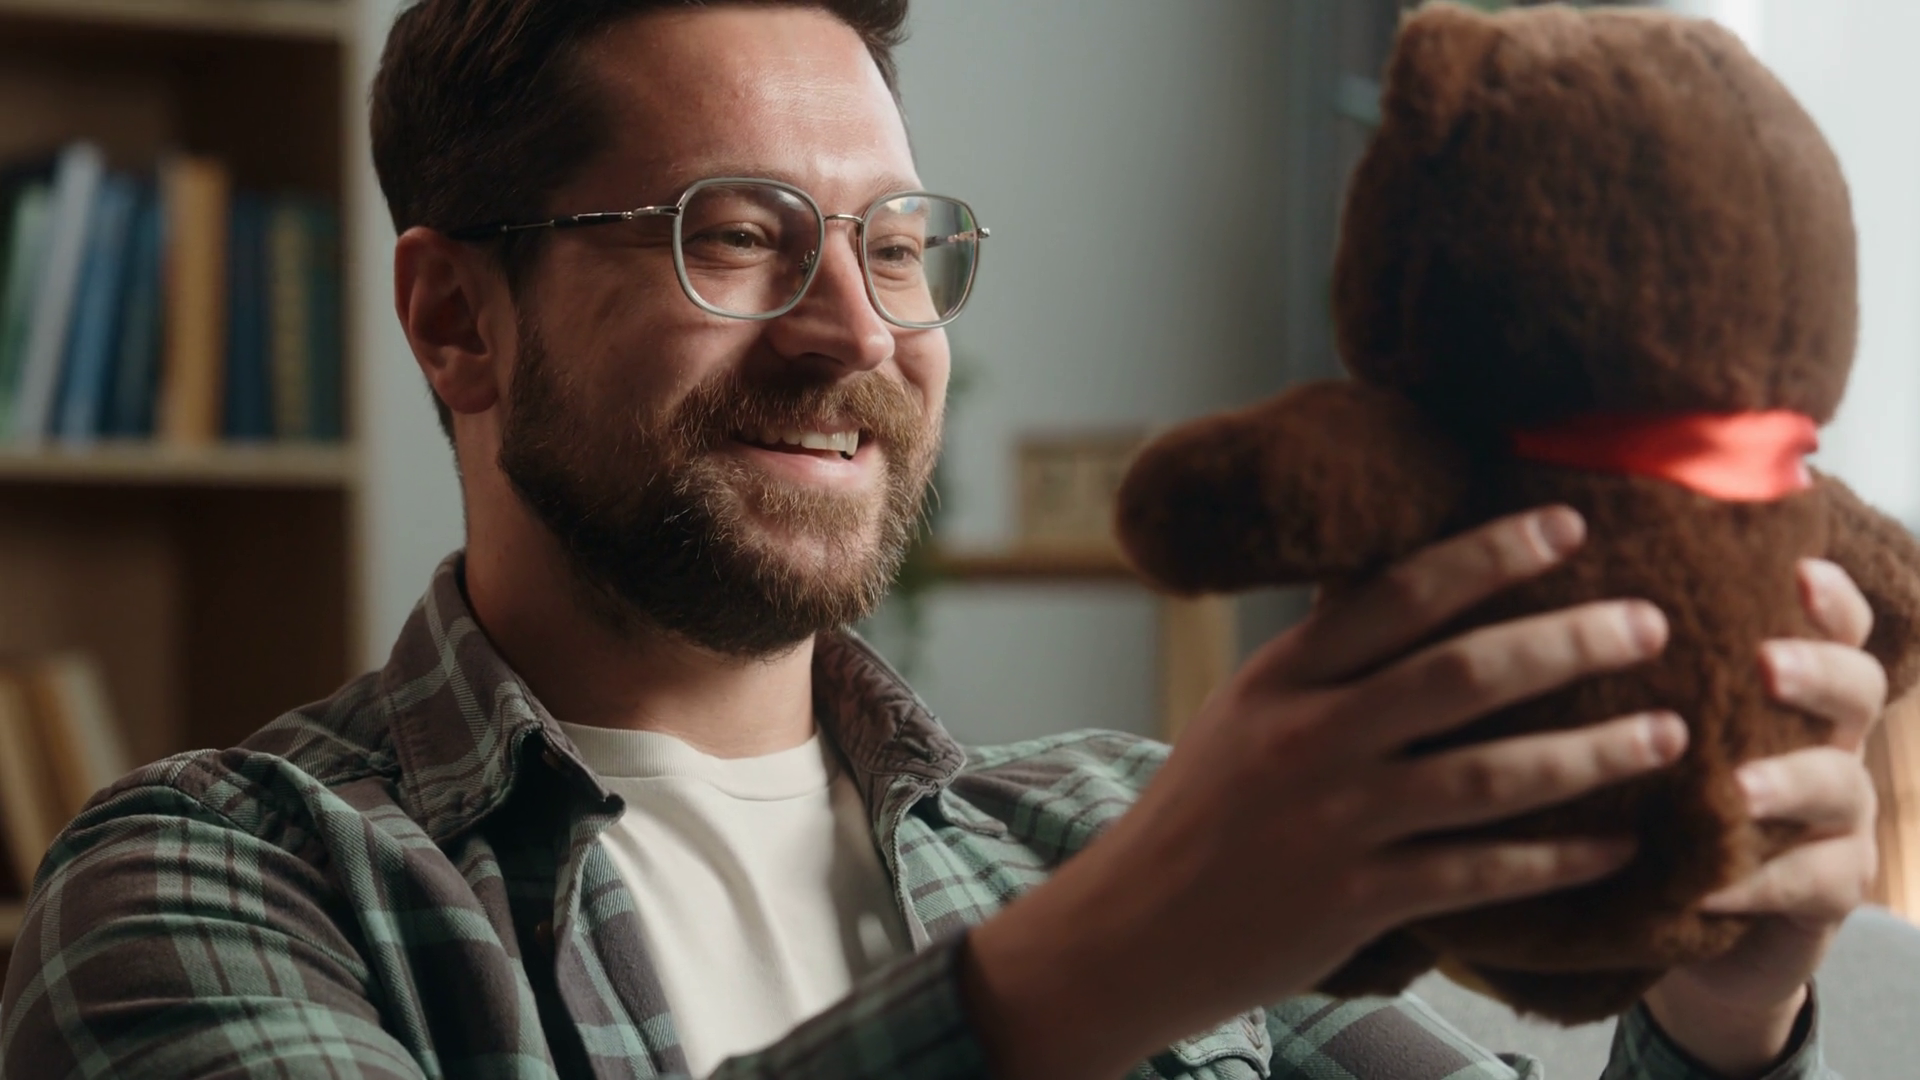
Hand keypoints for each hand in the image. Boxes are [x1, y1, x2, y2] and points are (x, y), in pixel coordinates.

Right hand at [963, 508, 1682, 1079]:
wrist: (1132, 928)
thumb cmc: (1198, 813)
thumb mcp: (1242, 713)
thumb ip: (1321, 659)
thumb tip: (1403, 584)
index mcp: (1281, 679)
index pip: (1398, 595)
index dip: (1490, 555)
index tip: (1566, 526)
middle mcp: (1310, 739)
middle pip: (1463, 674)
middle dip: (1569, 642)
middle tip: (1648, 622)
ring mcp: (1336, 822)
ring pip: (1490, 778)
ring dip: (1591, 753)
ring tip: (1668, 733)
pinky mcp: (1358, 900)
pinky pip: (1481, 874)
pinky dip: (1557, 859)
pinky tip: (1618, 845)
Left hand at [1643, 559, 1886, 1077]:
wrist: (1688, 907)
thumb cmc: (1658, 788)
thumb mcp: (1648, 716)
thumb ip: (1637, 662)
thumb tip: (1558, 571)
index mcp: (1791, 684)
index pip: (1832, 624)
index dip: (1828, 597)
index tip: (1796, 570)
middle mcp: (1827, 737)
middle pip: (1858, 688)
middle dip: (1819, 670)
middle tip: (1764, 663)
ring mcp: (1837, 815)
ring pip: (1843, 786)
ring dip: (1790, 782)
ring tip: (1736, 788)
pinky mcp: (1827, 887)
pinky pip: (1816, 882)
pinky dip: (1763, 882)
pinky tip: (1711, 887)